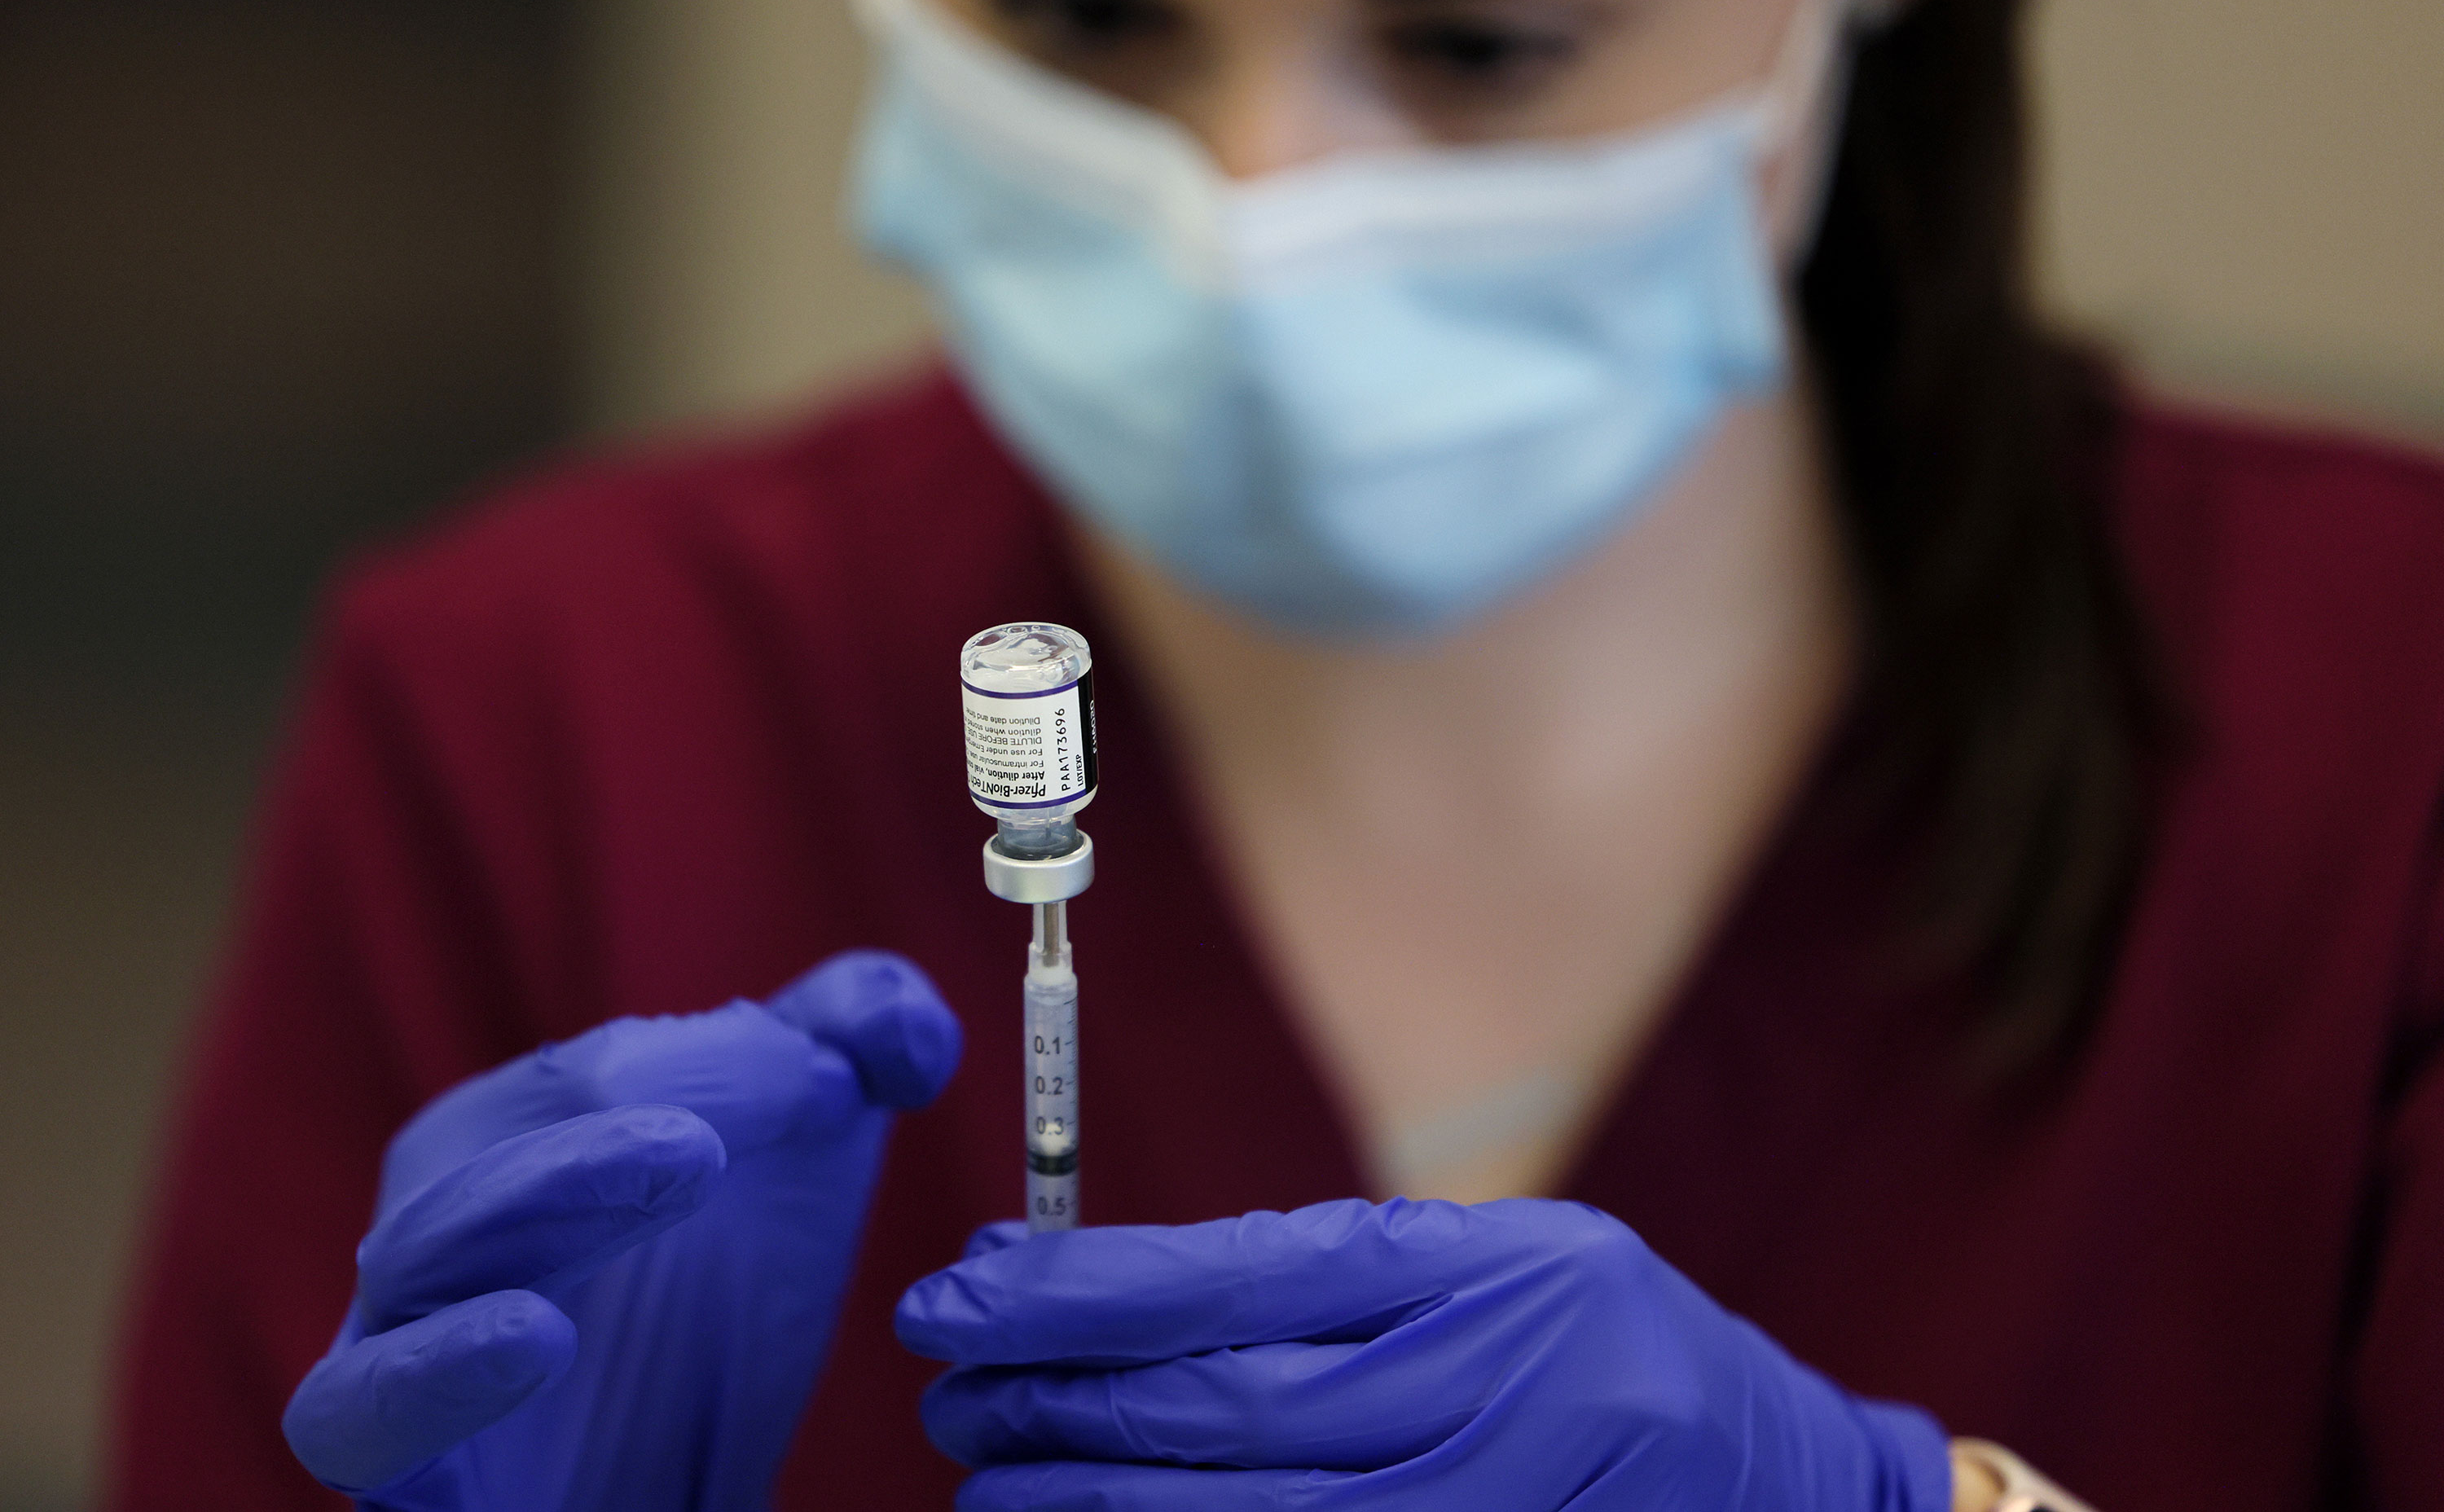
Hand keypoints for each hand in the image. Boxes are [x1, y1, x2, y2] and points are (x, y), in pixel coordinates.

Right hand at [283, 951, 961, 1510]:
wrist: (681, 1496)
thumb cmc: (722, 1312)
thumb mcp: (811, 1155)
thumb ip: (860, 1043)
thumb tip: (903, 1031)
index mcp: (512, 1135)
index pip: (590, 1070)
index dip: (716, 1058)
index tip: (830, 1078)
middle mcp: (437, 1227)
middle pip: (488, 1133)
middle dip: (632, 1097)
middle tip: (785, 1092)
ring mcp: (401, 1343)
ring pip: (415, 1254)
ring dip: (548, 1193)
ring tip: (687, 1161)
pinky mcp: (397, 1468)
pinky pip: (356, 1413)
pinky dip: (430, 1371)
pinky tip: (538, 1333)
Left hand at [899, 1197, 1951, 1510]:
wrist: (1777, 1487)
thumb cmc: (1608, 1343)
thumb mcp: (1491, 1262)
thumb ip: (1328, 1278)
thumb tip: (1117, 1300)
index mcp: (1477, 1282)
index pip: (1232, 1284)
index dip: (1077, 1294)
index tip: (960, 1292)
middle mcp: (1480, 1404)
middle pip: (1219, 1414)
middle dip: (1056, 1405)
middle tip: (946, 1394)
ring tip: (987, 1494)